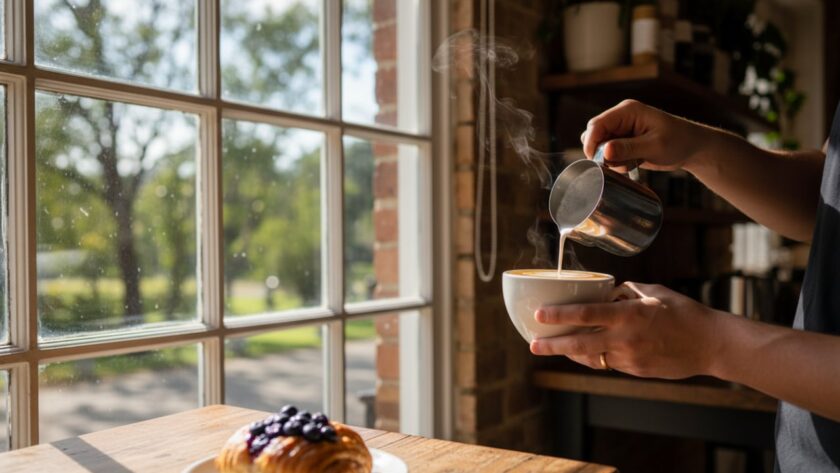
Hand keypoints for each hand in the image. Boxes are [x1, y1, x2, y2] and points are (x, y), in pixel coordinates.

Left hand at [530, 282, 724, 379]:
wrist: (711, 344)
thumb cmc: (683, 312)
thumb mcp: (653, 292)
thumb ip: (625, 292)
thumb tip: (605, 294)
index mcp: (628, 314)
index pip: (586, 314)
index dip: (560, 315)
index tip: (539, 315)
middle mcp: (625, 338)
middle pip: (579, 344)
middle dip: (553, 345)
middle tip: (533, 345)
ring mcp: (630, 358)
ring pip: (591, 357)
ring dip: (571, 353)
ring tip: (556, 347)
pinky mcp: (635, 371)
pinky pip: (610, 363)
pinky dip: (598, 356)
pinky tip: (589, 351)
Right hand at [580, 100, 718, 172]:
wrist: (693, 147)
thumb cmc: (679, 142)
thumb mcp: (654, 146)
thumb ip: (627, 148)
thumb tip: (603, 151)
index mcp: (627, 111)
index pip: (597, 124)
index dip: (591, 142)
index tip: (596, 162)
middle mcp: (621, 117)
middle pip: (594, 134)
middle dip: (601, 153)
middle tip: (619, 164)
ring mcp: (622, 129)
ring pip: (600, 146)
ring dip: (610, 159)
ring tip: (631, 163)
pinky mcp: (624, 141)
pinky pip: (609, 153)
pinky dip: (617, 162)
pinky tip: (633, 163)